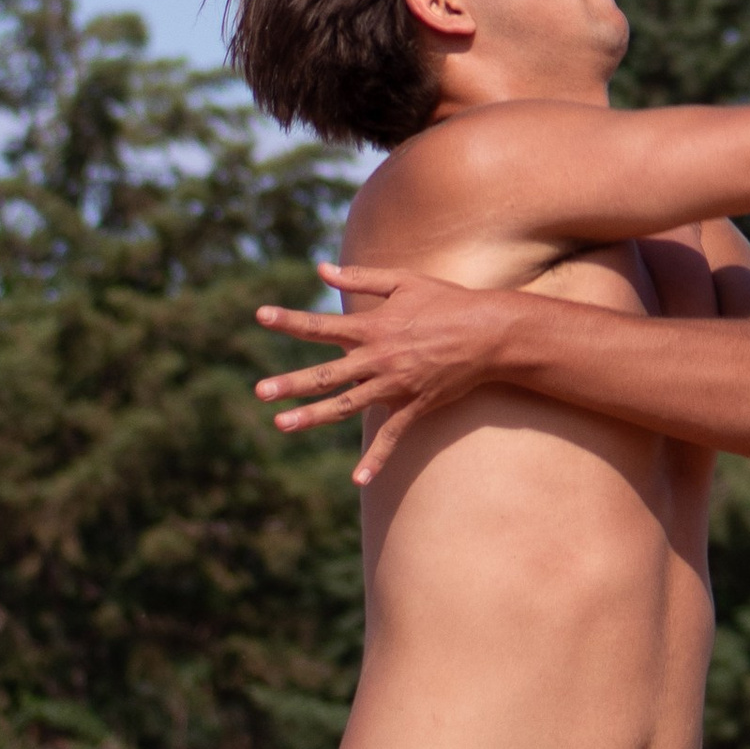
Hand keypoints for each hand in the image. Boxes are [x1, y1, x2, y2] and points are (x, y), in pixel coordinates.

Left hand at [252, 260, 514, 487]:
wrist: (489, 333)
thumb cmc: (446, 301)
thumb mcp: (404, 281)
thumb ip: (362, 276)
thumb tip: (321, 269)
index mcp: (373, 326)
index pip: (322, 325)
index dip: (290, 320)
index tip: (260, 315)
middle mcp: (378, 358)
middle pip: (327, 373)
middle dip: (291, 382)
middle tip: (260, 391)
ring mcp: (395, 385)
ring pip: (346, 405)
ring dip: (313, 416)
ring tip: (281, 424)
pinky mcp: (413, 406)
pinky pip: (391, 437)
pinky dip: (376, 459)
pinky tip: (357, 480)